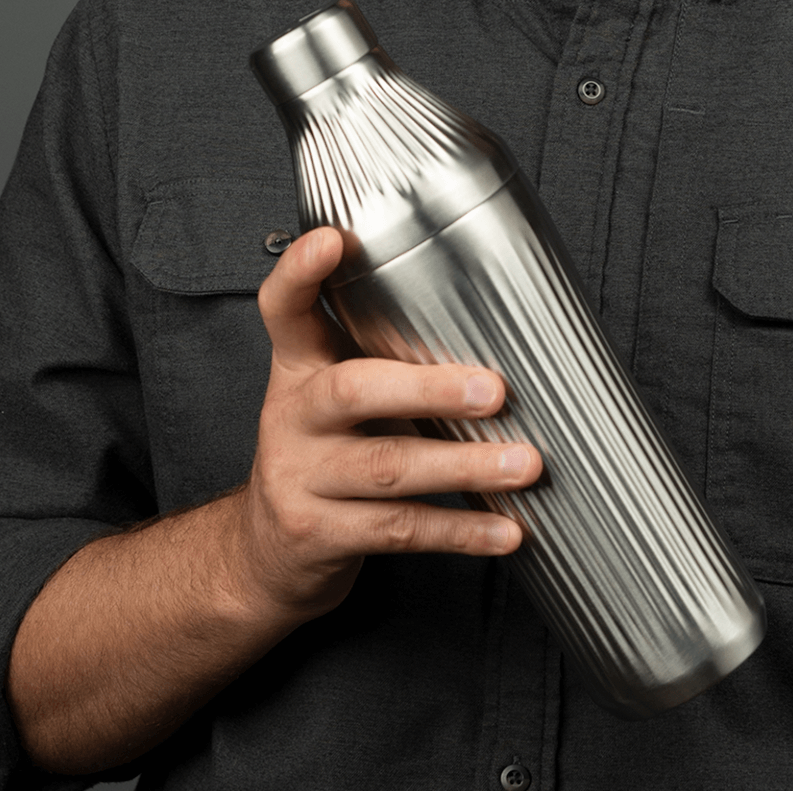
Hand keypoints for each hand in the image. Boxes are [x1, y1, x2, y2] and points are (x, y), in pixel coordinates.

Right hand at [223, 226, 540, 621]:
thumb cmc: (330, 454)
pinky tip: (506, 530)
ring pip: (388, 468)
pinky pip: (399, 530)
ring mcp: (299, 477)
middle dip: (429, 390)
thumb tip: (509, 334)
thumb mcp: (338, 398)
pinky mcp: (318, 533)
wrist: (268, 552)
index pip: (283, 308)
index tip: (333, 240)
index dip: (300, 273)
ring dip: (464, 467)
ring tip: (524, 464)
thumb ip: (390, 360)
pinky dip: (460, 531)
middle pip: (353, 391)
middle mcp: (292, 416)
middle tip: (495, 390)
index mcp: (298, 368)